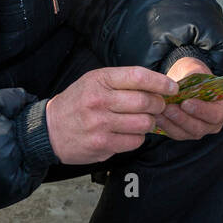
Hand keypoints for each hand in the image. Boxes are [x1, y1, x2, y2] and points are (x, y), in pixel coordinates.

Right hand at [44, 66, 175, 163]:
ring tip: (143, 120)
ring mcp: (100, 124)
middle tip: (158, 106)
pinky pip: (134, 141)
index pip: (138, 77)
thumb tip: (158, 85)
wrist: (49, 129)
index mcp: (99, 80)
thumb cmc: (78, 102)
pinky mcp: (101, 145)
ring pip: (144, 123)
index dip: (160, 82)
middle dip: (159, 105)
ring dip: (150, 123)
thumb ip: (122, 81)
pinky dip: (138, 137)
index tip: (172, 87)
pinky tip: (129, 133)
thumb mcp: (94, 81)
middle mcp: (99, 100)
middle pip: (145, 101)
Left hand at [156, 57, 222, 140]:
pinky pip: (174, 133)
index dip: (201, 111)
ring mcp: (198, 130)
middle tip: (168, 107)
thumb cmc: (193, 74)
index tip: (185, 103)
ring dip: (170, 122)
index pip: (216, 114)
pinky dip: (164, 125)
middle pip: (199, 127)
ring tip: (159, 110)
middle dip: (182, 118)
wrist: (183, 79)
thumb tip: (182, 85)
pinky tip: (155, 115)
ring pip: (184, 133)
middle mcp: (213, 123)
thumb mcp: (195, 68)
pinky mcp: (183, 133)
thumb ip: (192, 75)